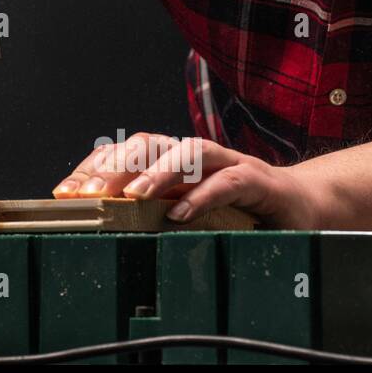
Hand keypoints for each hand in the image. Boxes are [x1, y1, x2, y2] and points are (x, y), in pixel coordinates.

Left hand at [52, 131, 320, 228]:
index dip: (95, 167)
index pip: (126, 151)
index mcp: (175, 161)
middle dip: (116, 166)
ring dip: (157, 172)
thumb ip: (154, 214)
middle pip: (149, 144)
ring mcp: (229, 163)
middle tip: (91, 193)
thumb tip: (104, 228)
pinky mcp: (259, 182)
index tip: (66, 191)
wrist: (306, 210)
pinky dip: (202, 195)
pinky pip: (228, 181)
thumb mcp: (190, 213)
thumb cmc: (241, 213)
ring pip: (188, 152)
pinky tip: (180, 214)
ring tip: (133, 196)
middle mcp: (197, 155)